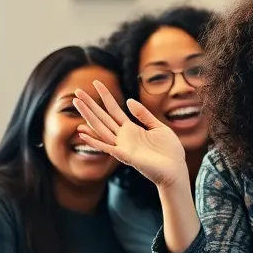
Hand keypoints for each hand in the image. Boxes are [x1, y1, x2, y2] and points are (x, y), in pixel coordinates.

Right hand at [74, 80, 188, 188]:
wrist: (176, 170)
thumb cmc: (169, 151)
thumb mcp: (158, 127)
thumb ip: (143, 114)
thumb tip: (128, 100)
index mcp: (130, 128)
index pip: (113, 109)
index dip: (105, 95)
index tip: (96, 82)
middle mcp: (123, 137)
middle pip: (102, 117)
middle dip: (89, 104)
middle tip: (77, 90)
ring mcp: (122, 146)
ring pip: (100, 128)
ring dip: (87, 116)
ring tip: (76, 103)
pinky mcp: (125, 156)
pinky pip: (106, 147)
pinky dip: (94, 141)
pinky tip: (82, 132)